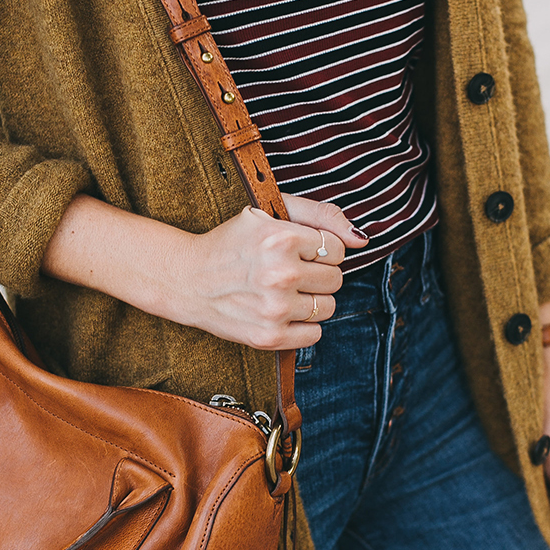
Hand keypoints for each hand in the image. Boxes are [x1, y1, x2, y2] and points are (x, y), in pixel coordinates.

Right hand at [174, 197, 367, 349]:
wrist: (187, 280)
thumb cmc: (232, 243)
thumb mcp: (269, 213)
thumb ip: (320, 215)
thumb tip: (361, 240)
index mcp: (281, 238)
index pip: (336, 249)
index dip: (320, 250)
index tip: (298, 251)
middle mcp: (280, 274)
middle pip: (336, 279)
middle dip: (317, 274)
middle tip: (289, 271)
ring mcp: (275, 308)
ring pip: (328, 307)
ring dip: (312, 300)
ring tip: (284, 291)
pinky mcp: (270, 336)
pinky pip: (315, 334)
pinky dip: (303, 325)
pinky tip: (281, 311)